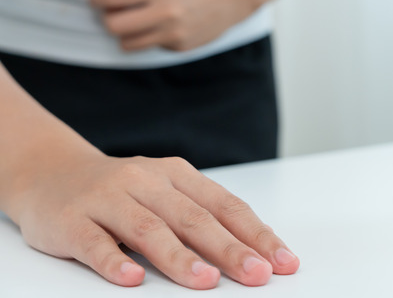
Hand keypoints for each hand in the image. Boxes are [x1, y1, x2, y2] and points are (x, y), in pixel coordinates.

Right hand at [12, 153, 298, 288]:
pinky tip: (132, 278)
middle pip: (193, 218)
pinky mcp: (71, 220)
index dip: (256, 234)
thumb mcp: (164, 194)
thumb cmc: (121, 191)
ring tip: (206, 280)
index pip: (225, 206)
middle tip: (257, 274)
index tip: (282, 261)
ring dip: (179, 256)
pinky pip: (94, 242)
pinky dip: (113, 260)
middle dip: (229, 249)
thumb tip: (253, 254)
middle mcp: (146, 182)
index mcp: (177, 175)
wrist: (49, 172)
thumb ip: (201, 218)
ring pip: (148, 228)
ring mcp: (107, 199)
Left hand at [90, 0, 256, 51]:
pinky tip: (163, 24)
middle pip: (113, 25)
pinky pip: (151, 46)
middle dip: (107, 17)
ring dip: (125, 32)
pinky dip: (150, 36)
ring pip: (128, 43)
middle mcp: (166, 13)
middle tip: (114, 10)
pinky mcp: (181, 47)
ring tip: (135, 20)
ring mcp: (174, 33)